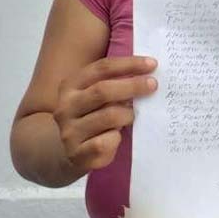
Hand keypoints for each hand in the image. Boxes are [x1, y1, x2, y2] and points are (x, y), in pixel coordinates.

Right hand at [53, 55, 157, 171]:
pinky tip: (117, 137)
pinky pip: (105, 142)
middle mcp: (66, 106)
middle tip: (153, 85)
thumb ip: (114, 83)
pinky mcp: (77, 153)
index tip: (152, 64)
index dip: (128, 64)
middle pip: (103, 91)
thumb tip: (148, 72)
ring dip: (127, 115)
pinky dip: (117, 138)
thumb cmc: (93, 117)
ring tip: (132, 117)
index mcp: (70, 85)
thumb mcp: (97, 96)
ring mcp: (69, 131)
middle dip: (132, 86)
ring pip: (109, 116)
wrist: (70, 151)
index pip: (101, 68)